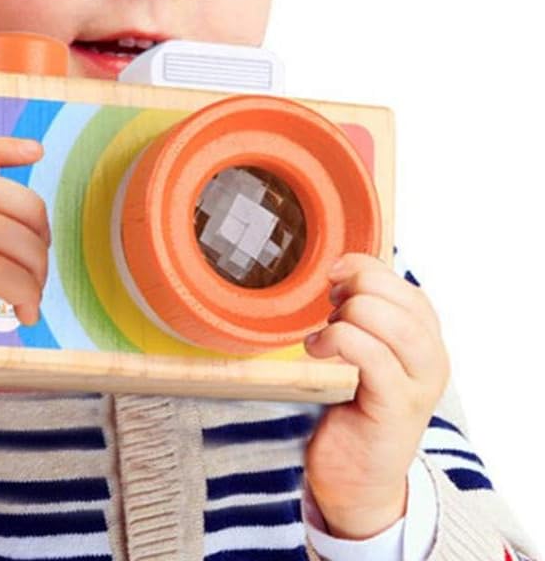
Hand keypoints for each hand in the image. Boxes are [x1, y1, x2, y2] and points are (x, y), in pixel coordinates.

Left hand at [303, 253, 449, 538]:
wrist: (357, 478)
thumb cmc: (352, 405)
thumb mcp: (363, 349)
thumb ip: (362, 313)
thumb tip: (339, 269)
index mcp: (425, 336)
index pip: (401, 283)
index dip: (363, 269)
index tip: (331, 279)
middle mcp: (432, 357)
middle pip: (398, 296)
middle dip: (354, 292)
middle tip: (329, 314)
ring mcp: (419, 384)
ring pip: (388, 321)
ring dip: (346, 319)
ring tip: (324, 337)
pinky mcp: (397, 407)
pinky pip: (371, 355)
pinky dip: (337, 342)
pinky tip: (316, 351)